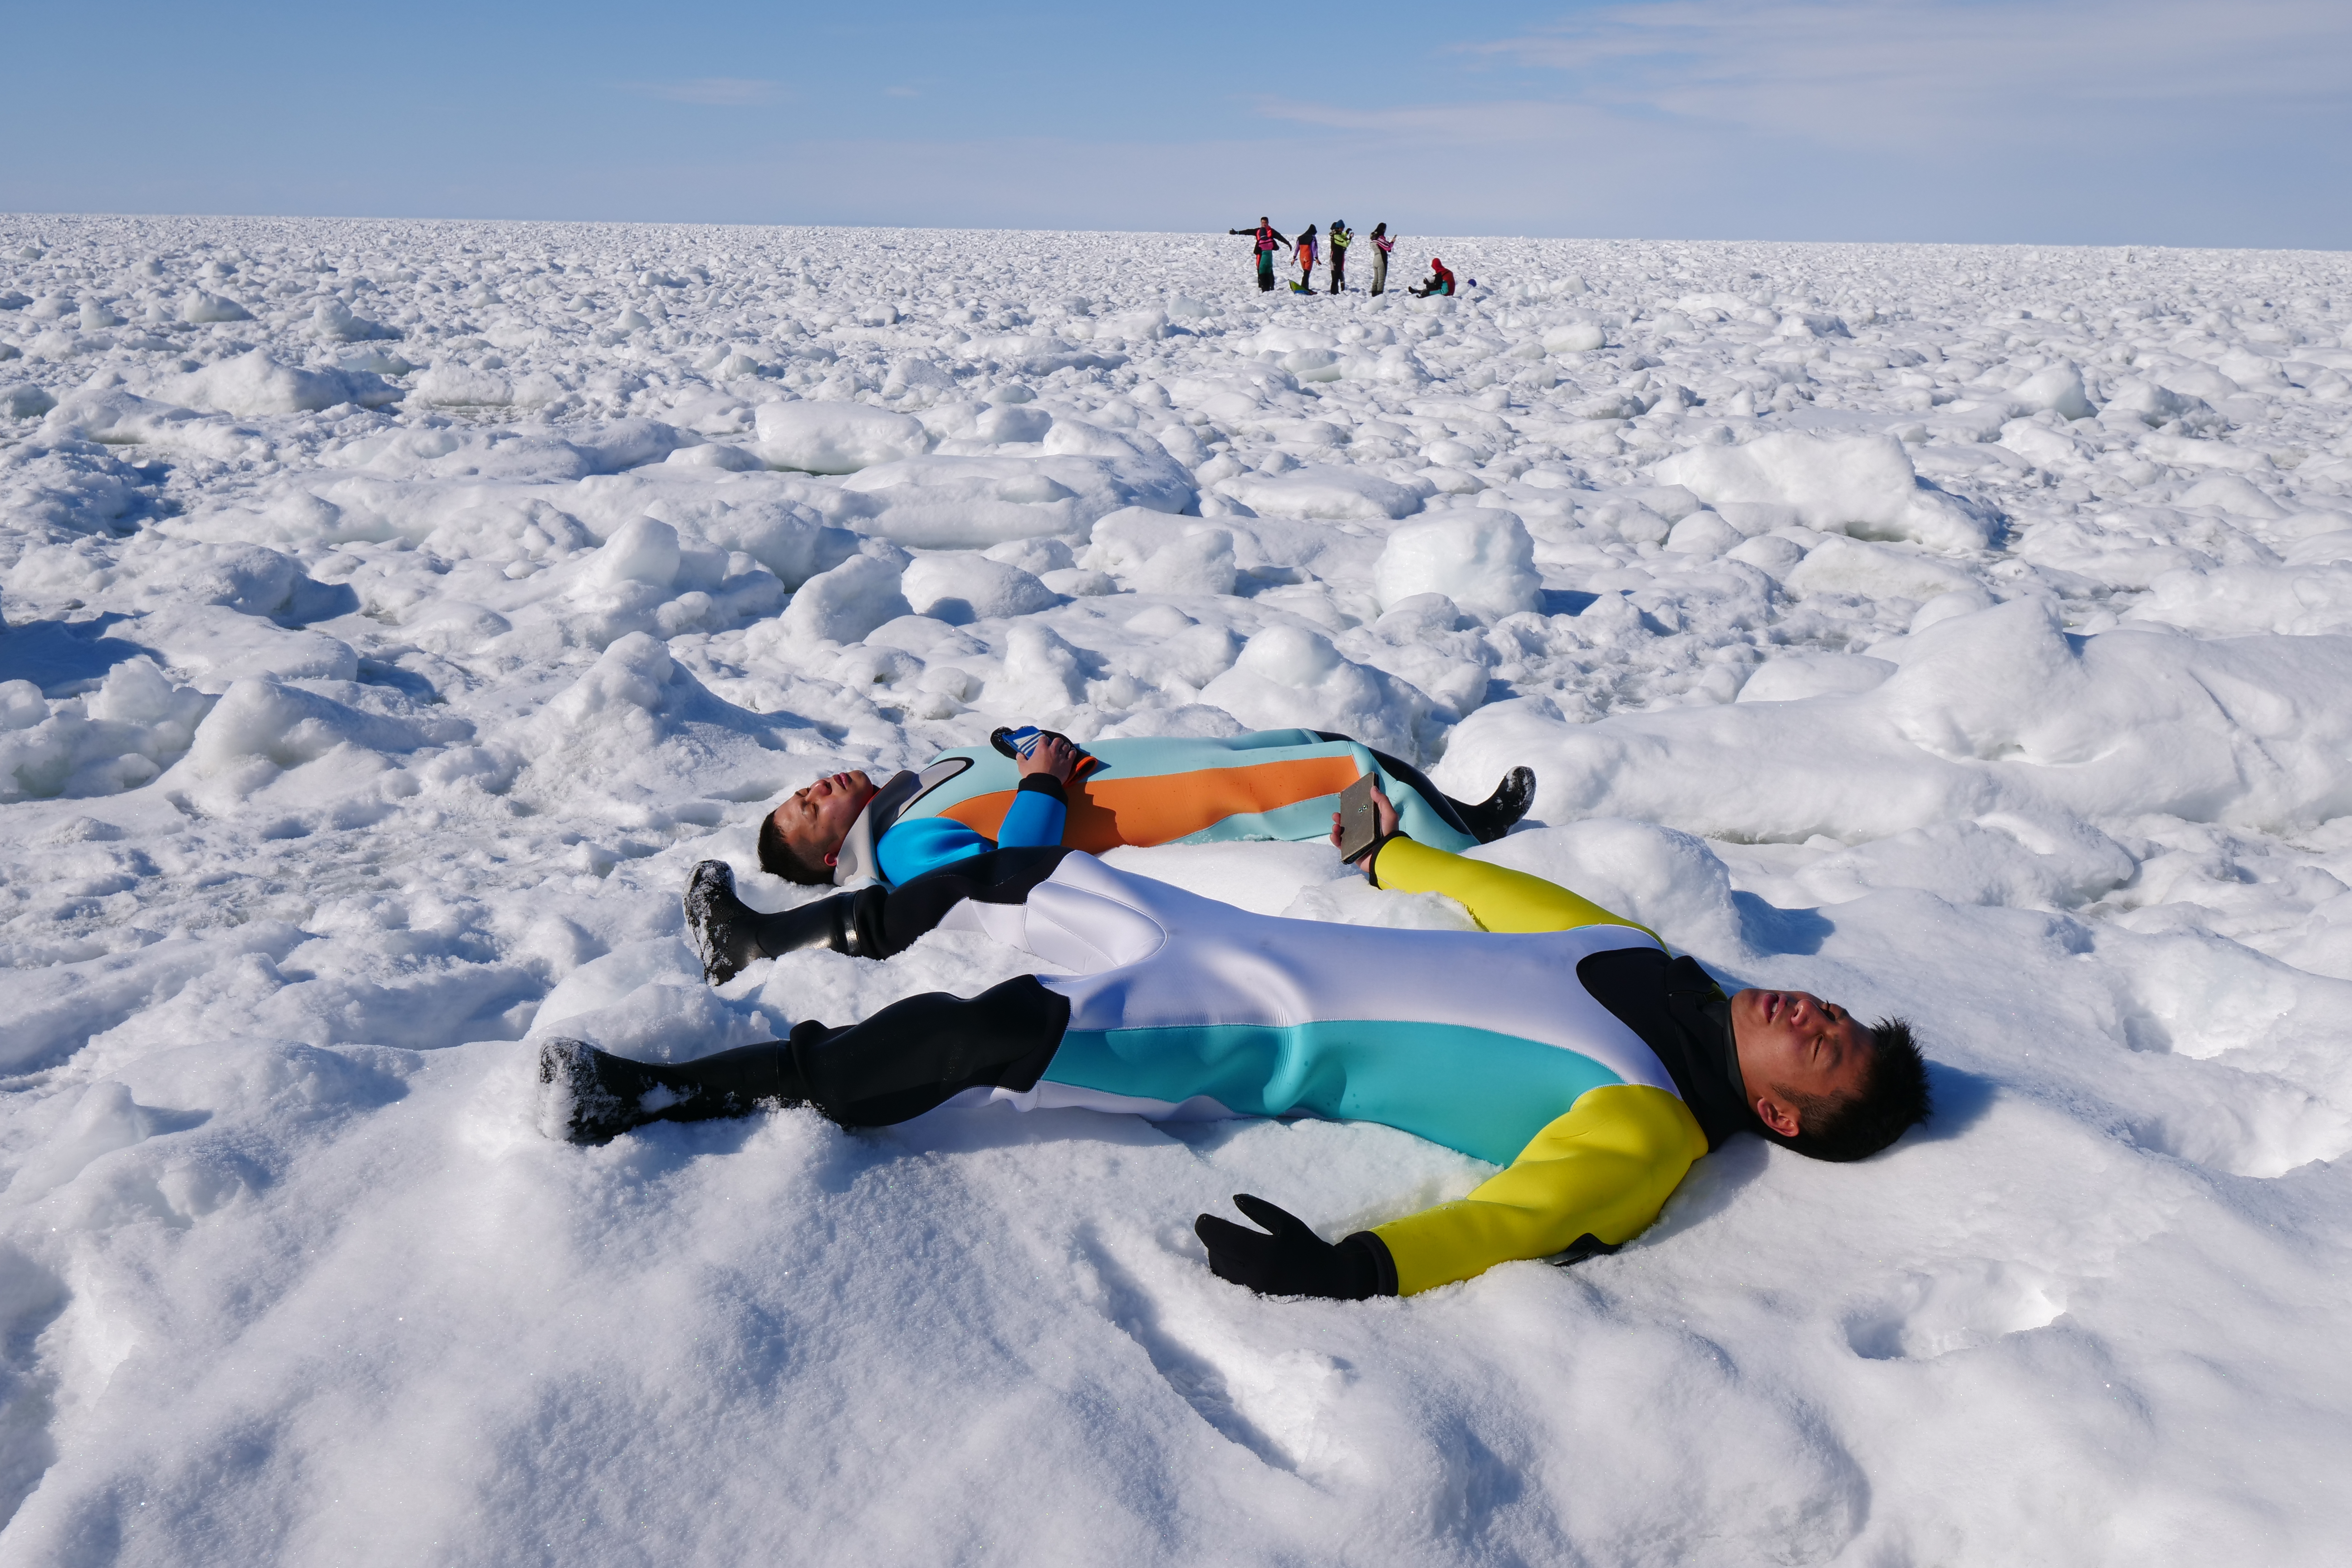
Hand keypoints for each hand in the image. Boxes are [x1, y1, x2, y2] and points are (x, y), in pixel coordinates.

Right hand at [1015, 732, 1081, 783]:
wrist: (1043, 784)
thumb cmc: (1032, 775)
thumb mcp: (1023, 766)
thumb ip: (1021, 759)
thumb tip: (1019, 755)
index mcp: (1041, 749)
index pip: (1043, 738)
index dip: (1043, 740)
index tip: (1043, 742)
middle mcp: (1052, 750)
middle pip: (1057, 740)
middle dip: (1057, 742)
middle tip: (1056, 745)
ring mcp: (1061, 756)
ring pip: (1066, 746)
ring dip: (1065, 746)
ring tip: (1064, 748)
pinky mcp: (1067, 763)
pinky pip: (1072, 754)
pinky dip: (1072, 752)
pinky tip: (1071, 752)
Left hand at [1193, 1194, 1386, 1299]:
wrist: (1329, 1283)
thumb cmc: (1308, 1248)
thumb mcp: (1287, 1223)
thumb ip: (1260, 1210)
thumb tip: (1234, 1198)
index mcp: (1264, 1253)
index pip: (1221, 1238)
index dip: (1206, 1226)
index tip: (1202, 1218)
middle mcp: (1254, 1275)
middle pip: (1216, 1254)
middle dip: (1212, 1239)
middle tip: (1214, 1228)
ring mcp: (1252, 1292)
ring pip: (1219, 1271)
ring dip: (1216, 1254)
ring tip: (1224, 1244)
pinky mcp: (1252, 1302)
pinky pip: (1227, 1284)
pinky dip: (1224, 1270)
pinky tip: (1230, 1260)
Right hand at [1328, 783, 1400, 864]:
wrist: (1386, 856)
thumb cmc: (1389, 835)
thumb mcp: (1389, 815)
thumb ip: (1382, 801)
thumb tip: (1373, 788)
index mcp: (1372, 824)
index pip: (1359, 814)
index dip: (1351, 809)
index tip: (1345, 804)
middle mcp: (1364, 833)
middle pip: (1348, 823)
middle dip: (1340, 818)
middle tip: (1336, 815)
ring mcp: (1357, 842)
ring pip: (1342, 833)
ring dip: (1336, 828)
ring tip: (1336, 826)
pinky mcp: (1352, 852)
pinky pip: (1340, 845)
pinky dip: (1335, 840)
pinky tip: (1334, 835)